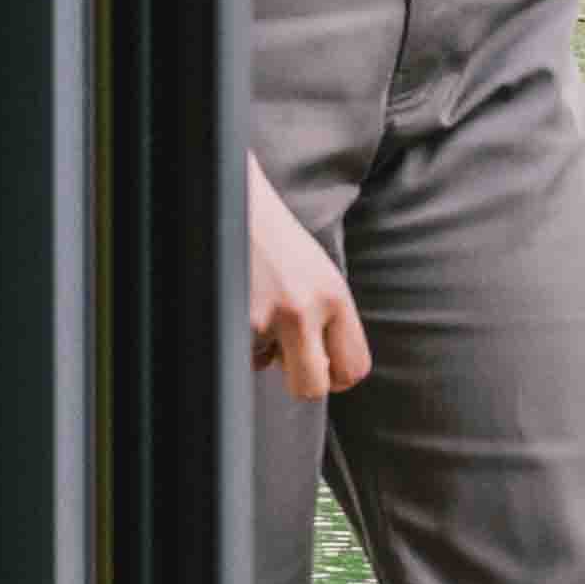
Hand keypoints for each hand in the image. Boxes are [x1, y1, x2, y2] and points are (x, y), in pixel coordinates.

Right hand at [243, 160, 369, 401]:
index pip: (354, 369)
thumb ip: (327, 319)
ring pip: (264, 368)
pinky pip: (236, 353)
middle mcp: (305, 307)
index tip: (320, 362)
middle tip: (286, 353)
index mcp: (334, 294)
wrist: (230, 196)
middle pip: (313, 387)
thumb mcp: (316, 272)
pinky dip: (235, 338)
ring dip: (259, 350)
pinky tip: (236, 302)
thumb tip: (324, 373)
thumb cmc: (272, 235)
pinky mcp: (230, 318)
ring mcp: (264, 315)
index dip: (335, 374)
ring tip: (255, 305)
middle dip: (298, 378)